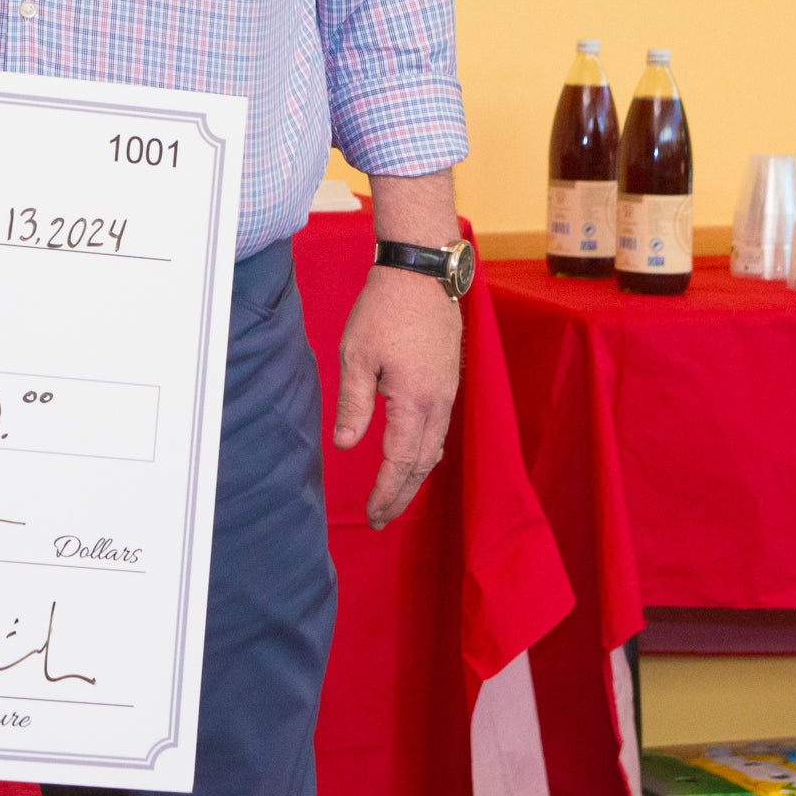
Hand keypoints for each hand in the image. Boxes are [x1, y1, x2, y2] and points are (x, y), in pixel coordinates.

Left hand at [333, 253, 460, 529]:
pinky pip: (440, 430)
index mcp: (415, 401)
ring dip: (415, 477)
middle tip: (381, 520)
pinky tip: (414, 460)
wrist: (421, 275)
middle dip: (401, 495)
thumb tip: (346, 445)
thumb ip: (354, 404)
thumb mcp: (356, 356)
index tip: (372, 514)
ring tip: (394, 498)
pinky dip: (426, 454)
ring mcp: (449, 393)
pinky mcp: (449, 381)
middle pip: (423, 464)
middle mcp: (439, 403)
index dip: (386, 492)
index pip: (401, 462)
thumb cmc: (384, 311)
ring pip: (435, 449)